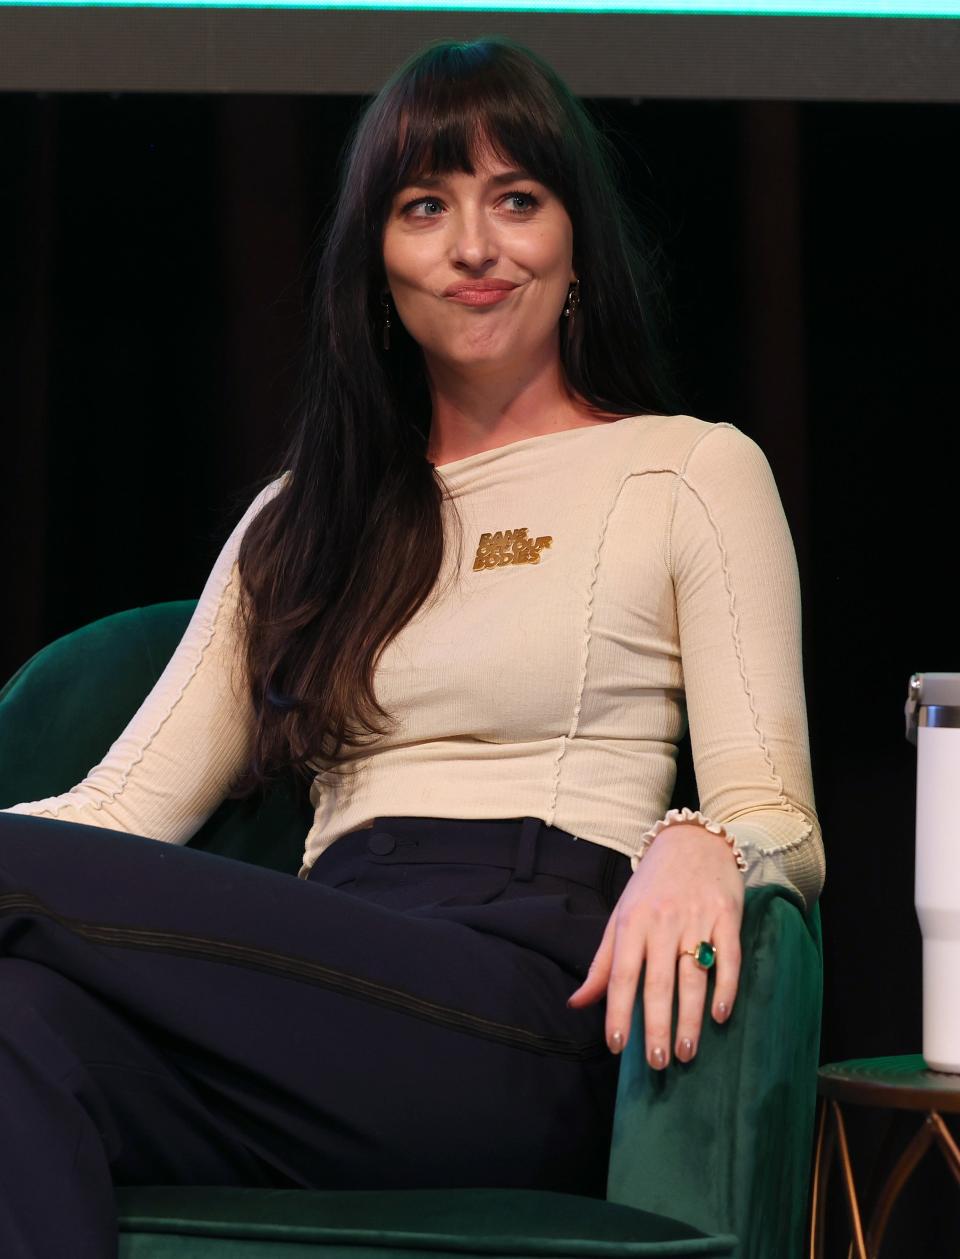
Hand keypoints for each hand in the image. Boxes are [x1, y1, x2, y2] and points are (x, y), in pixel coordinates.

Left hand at [566, 823, 744, 1068]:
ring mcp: (696, 918)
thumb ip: (603, 963)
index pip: (621, 975)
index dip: (618, 1013)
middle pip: (658, 982)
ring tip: (686, 1052)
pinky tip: (719, 1016)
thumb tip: (577, 1004)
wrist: (693, 840)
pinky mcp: (727, 916)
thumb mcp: (621, 916)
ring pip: (692, 976)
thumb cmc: (651, 885)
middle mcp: (662, 921)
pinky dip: (725, 988)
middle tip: (659, 1063)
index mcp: (632, 922)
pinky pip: (728, 958)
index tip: (617, 1047)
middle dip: (657, 1026)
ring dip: (690, 1018)